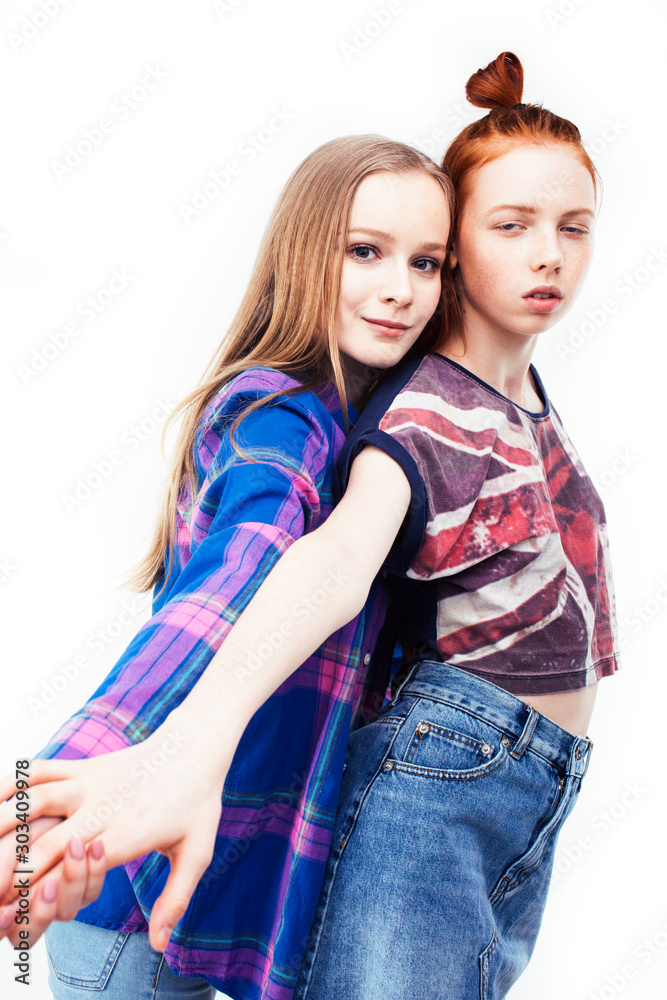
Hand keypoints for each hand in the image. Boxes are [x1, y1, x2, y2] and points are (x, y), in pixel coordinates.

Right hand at [0, 720, 230, 951]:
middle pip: (46, 840)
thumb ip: (177, 898)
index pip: (75, 864)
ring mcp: (90, 782)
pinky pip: (41, 770)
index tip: (13, 912)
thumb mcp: (198, 852)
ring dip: (2, 825)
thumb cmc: (197, 803)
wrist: (196, 746)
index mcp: (128, 832)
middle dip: (10, 871)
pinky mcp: (83, 766)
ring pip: (35, 800)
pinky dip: (12, 782)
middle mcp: (104, 805)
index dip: (40, 888)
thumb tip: (160, 944)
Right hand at [0, 821, 106, 947]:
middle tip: (48, 885)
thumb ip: (2, 860)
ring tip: (74, 848)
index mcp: (6, 900)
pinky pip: (92, 891)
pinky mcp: (85, 889)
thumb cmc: (27, 821)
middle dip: (40, 912)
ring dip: (70, 882)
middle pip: (29, 934)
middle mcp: (30, 908)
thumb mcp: (14, 837)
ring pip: (65, 913)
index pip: (1, 929)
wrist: (59, 805)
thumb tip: (1, 891)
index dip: (1, 926)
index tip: (9, 910)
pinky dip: (95, 870)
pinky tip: (96, 845)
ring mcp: (59, 902)